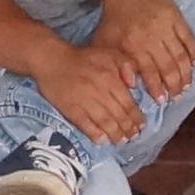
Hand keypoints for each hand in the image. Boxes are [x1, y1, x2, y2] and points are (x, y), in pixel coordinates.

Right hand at [34, 31, 148, 144]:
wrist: (52, 60)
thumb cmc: (83, 57)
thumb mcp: (109, 53)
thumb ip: (127, 65)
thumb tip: (135, 85)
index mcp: (110, 78)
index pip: (128, 103)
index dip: (136, 117)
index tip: (141, 126)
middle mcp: (99, 92)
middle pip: (118, 115)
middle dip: (128, 129)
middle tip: (133, 137)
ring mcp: (84, 102)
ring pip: (105, 122)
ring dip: (115, 134)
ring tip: (121, 141)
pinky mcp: (70, 109)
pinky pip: (86, 125)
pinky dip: (95, 134)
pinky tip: (102, 140)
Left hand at [98, 0, 194, 97]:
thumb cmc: (114, 20)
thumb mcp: (106, 43)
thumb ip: (117, 65)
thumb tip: (131, 85)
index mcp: (133, 45)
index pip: (149, 71)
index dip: (157, 88)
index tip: (162, 101)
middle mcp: (151, 37)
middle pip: (167, 66)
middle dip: (174, 84)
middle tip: (178, 96)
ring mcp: (166, 26)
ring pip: (180, 54)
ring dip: (186, 72)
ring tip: (187, 85)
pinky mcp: (176, 16)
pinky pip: (188, 37)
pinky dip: (194, 51)